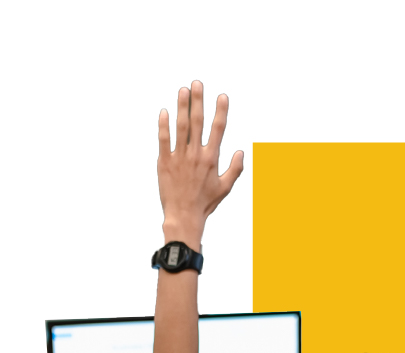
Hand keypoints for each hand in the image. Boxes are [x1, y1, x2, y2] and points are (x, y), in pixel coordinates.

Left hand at [157, 80, 243, 236]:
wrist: (184, 216)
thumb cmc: (205, 203)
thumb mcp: (225, 188)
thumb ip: (235, 169)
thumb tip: (241, 152)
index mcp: (211, 159)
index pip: (218, 129)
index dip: (221, 111)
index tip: (222, 96)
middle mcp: (196, 155)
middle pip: (197, 122)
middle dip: (198, 101)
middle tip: (198, 83)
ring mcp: (179, 157)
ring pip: (181, 127)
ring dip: (181, 106)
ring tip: (183, 90)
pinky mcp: (164, 162)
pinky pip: (163, 139)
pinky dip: (164, 125)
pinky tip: (164, 112)